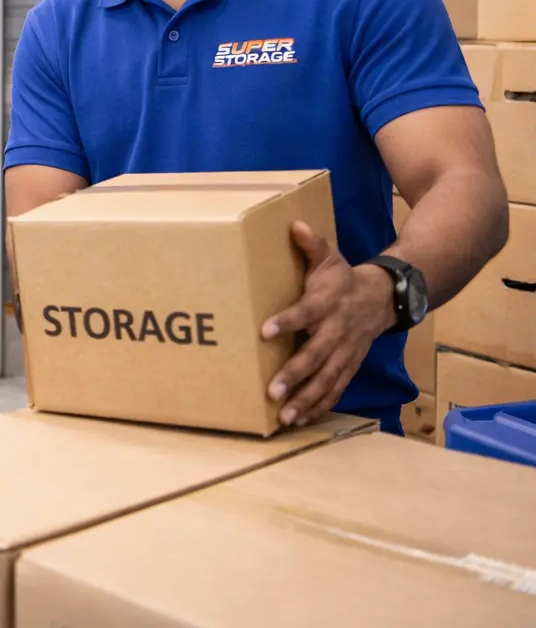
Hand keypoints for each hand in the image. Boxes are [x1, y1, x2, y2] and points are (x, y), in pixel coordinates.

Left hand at [261, 221, 395, 426]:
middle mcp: (337, 331)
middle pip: (316, 355)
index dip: (287, 321)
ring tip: (284, 416)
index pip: (306, 312)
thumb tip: (294, 224)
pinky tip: (300, 421)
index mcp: (328, 303)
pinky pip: (335, 390)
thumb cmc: (342, 279)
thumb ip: (311, 245)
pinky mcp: (348, 367)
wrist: (383, 299)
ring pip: (326, 380)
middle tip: (273, 391)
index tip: (264, 331)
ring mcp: (345, 353)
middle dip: (295, 374)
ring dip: (306, 399)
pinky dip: (319, 407)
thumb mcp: (329, 258)